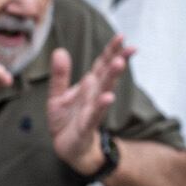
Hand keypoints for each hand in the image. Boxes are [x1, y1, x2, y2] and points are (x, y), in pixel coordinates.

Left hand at [46, 40, 130, 173]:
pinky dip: (101, 106)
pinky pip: (94, 115)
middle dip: (117, 61)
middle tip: (128, 48)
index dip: (111, 51)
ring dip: (112, 78)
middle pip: (107, 75)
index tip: (122, 37)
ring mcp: (92, 111)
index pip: (102, 65)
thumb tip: (59, 50)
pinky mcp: (86, 126)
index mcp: (89, 86)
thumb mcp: (57, 95)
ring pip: (103, 92)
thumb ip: (60, 75)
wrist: (67, 148)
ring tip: (119, 64)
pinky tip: (108, 97)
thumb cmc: (66, 120)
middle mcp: (94, 96)